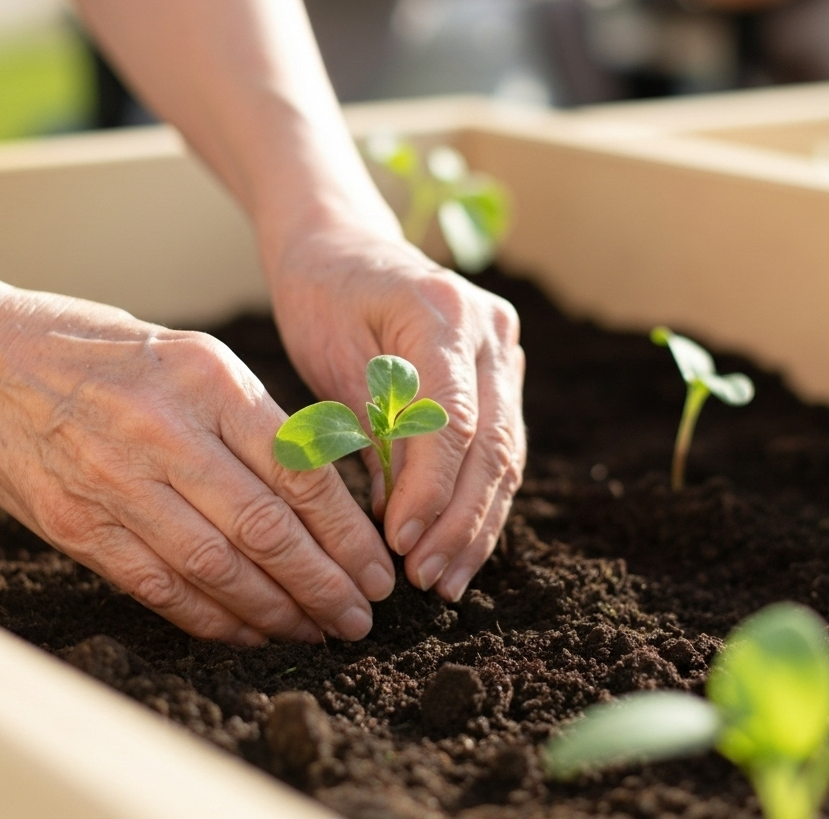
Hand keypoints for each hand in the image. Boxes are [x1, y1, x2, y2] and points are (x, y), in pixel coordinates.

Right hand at [0, 288, 395, 644]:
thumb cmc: (100, 352)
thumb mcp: (190, 356)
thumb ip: (252, 417)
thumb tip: (320, 486)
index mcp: (208, 380)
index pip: (299, 471)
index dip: (347, 532)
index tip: (376, 567)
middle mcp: (167, 433)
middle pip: (267, 529)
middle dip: (325, 584)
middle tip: (360, 618)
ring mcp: (116, 484)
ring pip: (218, 569)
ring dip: (277, 612)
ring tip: (317, 632)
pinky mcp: (78, 526)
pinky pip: (160, 587)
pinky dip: (213, 619)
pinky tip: (250, 633)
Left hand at [265, 221, 525, 603]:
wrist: (343, 248)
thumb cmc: (323, 297)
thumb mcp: (332, 358)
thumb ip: (371, 431)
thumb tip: (396, 520)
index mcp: (441, 313)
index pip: (451, 419)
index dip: (430, 490)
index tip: (399, 543)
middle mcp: (489, 329)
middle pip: (491, 443)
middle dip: (459, 520)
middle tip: (427, 580)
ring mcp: (504, 348)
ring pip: (505, 452)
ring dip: (478, 522)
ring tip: (446, 580)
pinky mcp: (501, 372)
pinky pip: (498, 444)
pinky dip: (478, 497)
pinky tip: (458, 543)